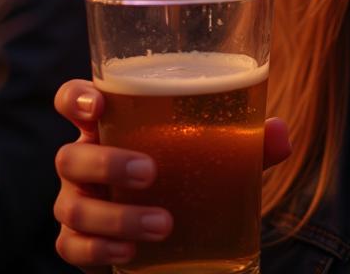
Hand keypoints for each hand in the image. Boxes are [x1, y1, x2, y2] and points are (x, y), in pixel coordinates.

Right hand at [53, 79, 291, 271]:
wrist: (174, 226)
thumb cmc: (189, 167)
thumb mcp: (217, 150)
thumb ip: (248, 138)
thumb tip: (280, 132)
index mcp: (112, 123)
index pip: (74, 99)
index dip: (76, 98)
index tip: (98, 105)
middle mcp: (85, 157)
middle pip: (69, 155)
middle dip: (107, 162)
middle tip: (150, 172)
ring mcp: (76, 199)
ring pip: (72, 205)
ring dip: (117, 215)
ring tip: (163, 224)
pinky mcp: (78, 240)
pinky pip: (72, 246)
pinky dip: (100, 250)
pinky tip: (129, 252)